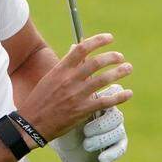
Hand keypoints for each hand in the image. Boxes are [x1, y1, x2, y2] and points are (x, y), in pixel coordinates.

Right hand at [18, 33, 133, 141]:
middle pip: (96, 62)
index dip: (98, 41)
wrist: (32, 124)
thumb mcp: (50, 78)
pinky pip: (106, 101)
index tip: (109, 38)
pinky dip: (120, 96)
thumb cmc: (40, 100)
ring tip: (128, 68)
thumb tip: (75, 48)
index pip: (81, 49)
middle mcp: (69, 80)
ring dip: (119, 72)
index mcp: (60, 70)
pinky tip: (128, 93)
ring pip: (103, 79)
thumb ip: (65, 64)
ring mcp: (77, 95)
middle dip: (112, 57)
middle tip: (120, 57)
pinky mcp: (82, 110)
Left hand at [49, 85, 129, 161]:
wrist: (53, 141)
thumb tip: (73, 74)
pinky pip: (120, 148)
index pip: (114, 92)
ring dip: (101, 139)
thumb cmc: (57, 120)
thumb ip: (71, 88)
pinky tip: (102, 158)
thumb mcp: (63, 102)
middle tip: (85, 131)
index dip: (109, 97)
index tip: (90, 107)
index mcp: (98, 99)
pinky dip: (111, 153)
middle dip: (102, 124)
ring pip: (117, 130)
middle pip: (115, 114)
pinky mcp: (114, 145)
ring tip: (86, 144)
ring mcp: (113, 128)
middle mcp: (109, 113)